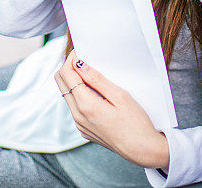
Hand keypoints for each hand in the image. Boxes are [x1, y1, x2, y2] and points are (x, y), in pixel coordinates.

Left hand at [55, 50, 169, 168]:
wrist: (141, 150)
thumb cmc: (136, 122)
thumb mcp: (120, 95)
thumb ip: (97, 79)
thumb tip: (80, 64)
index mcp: (86, 105)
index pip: (66, 74)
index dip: (71, 58)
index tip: (81, 51)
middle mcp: (78, 115)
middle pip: (60, 82)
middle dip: (68, 67)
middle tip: (84, 59)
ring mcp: (79, 124)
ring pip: (67, 94)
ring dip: (74, 80)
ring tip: (92, 74)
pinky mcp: (84, 129)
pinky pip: (74, 106)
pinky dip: (79, 94)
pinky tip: (96, 92)